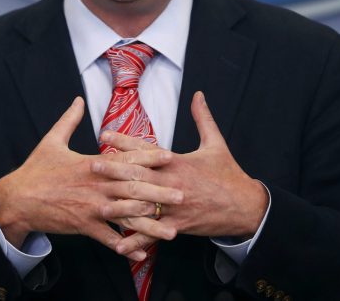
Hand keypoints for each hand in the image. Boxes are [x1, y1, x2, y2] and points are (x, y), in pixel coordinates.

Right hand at [0, 97, 181, 259]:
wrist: (17, 199)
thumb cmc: (35, 170)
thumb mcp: (51, 140)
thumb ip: (69, 119)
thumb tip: (79, 100)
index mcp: (92, 164)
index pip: (125, 159)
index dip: (148, 157)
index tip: (169, 156)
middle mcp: (96, 186)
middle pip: (133, 188)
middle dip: (159, 192)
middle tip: (181, 195)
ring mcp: (91, 208)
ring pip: (126, 216)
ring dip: (150, 224)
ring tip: (171, 230)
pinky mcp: (84, 226)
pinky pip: (108, 238)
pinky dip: (125, 246)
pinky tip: (142, 254)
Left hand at [93, 91, 267, 254]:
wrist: (245, 206)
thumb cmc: (229, 174)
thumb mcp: (216, 143)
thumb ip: (203, 118)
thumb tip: (198, 95)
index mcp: (178, 162)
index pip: (147, 150)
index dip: (124, 141)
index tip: (104, 135)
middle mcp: (173, 183)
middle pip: (139, 176)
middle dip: (115, 172)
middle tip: (93, 166)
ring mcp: (174, 206)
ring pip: (143, 205)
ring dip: (120, 206)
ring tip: (99, 204)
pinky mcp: (178, 226)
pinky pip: (153, 233)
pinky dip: (136, 239)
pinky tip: (119, 244)